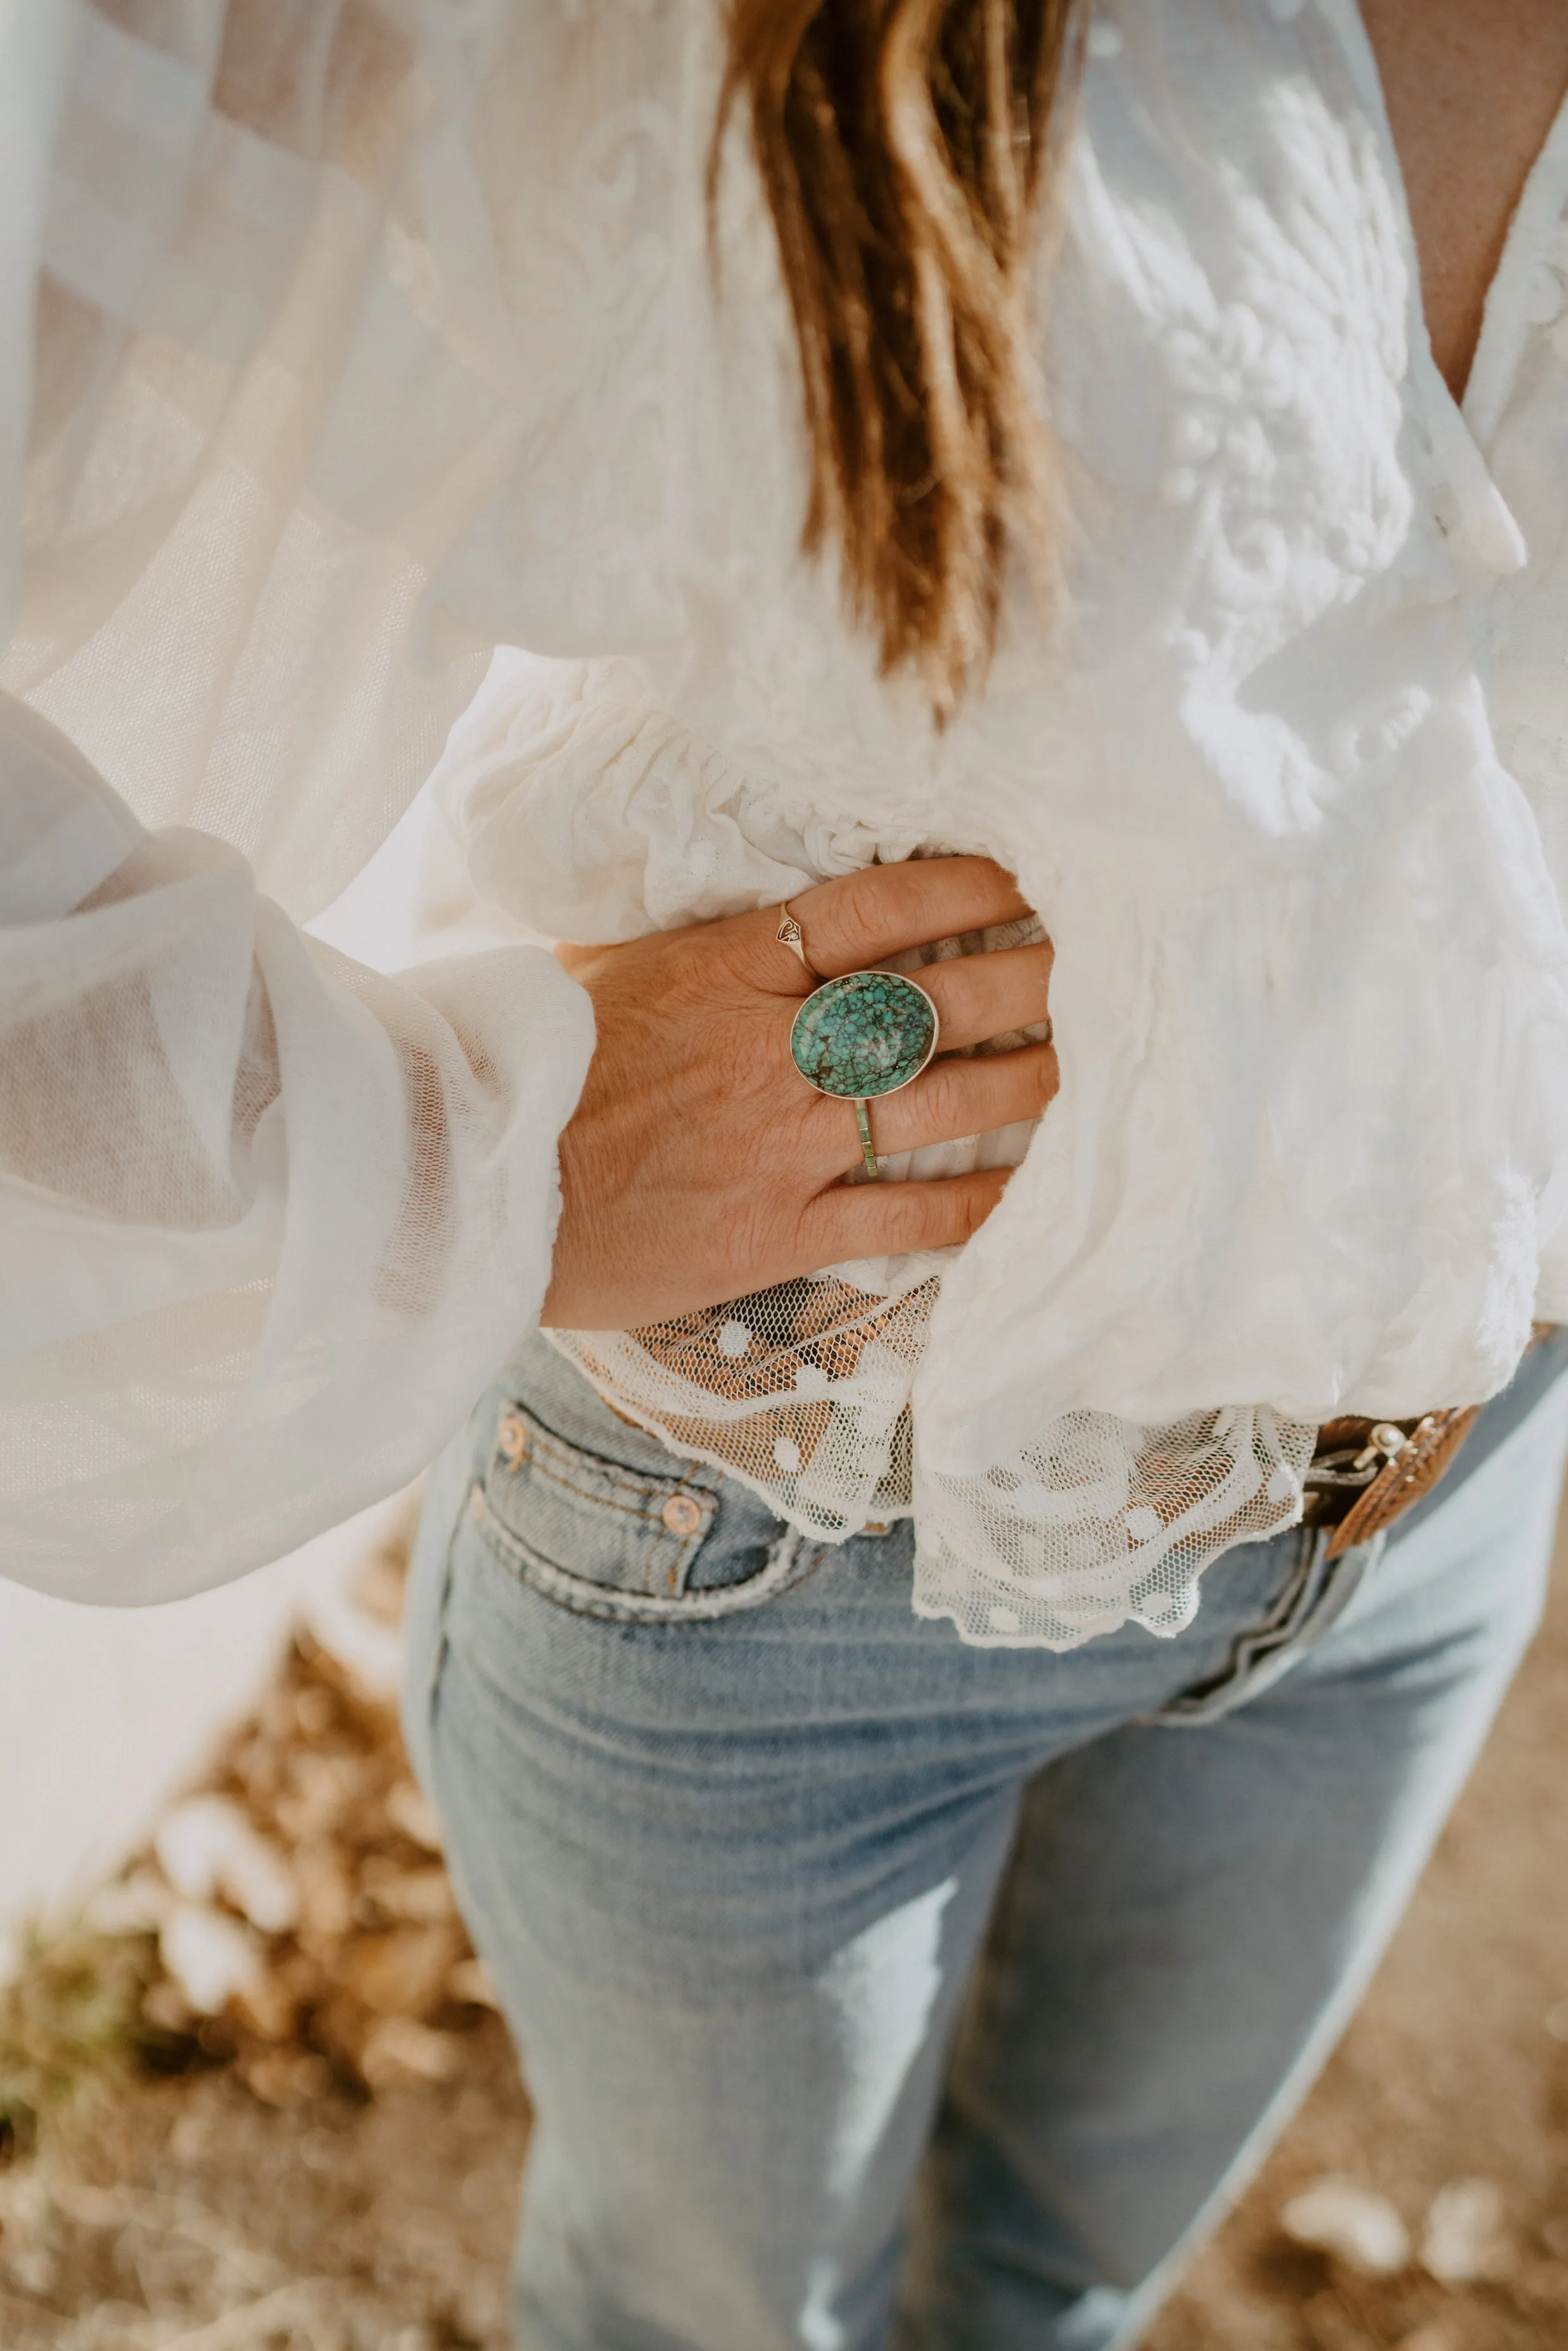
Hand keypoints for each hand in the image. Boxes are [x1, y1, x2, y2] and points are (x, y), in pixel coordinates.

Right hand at [542, 857, 1055, 1328]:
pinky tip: (1029, 1186)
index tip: (1025, 875)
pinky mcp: (779, 1231)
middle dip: (1027, 979)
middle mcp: (771, 1049)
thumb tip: (741, 908)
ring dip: (1025, 1079)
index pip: (877, 909)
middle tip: (1092, 961)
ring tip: (1083, 1058)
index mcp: (726, 968)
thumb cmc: (530, 1072)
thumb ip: (688, 945)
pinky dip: (977, 1201)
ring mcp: (782, 1143)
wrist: (471, 1190)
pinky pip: (907, 1214)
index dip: (966, 888)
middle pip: (935, 1001)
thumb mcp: (598, 971)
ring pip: (940, 1102)